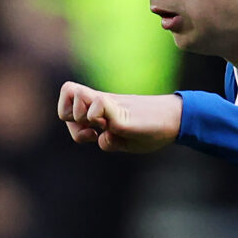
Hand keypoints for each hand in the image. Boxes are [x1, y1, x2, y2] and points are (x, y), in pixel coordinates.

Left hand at [58, 83, 182, 152]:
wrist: (173, 121)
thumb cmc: (150, 130)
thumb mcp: (124, 141)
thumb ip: (107, 140)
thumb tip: (98, 137)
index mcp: (98, 109)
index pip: (67, 110)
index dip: (72, 124)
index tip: (91, 134)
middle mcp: (99, 102)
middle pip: (64, 104)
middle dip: (73, 122)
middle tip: (94, 129)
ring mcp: (107, 104)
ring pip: (75, 96)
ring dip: (84, 117)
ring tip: (105, 125)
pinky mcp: (118, 109)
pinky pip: (97, 109)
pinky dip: (102, 121)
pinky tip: (118, 127)